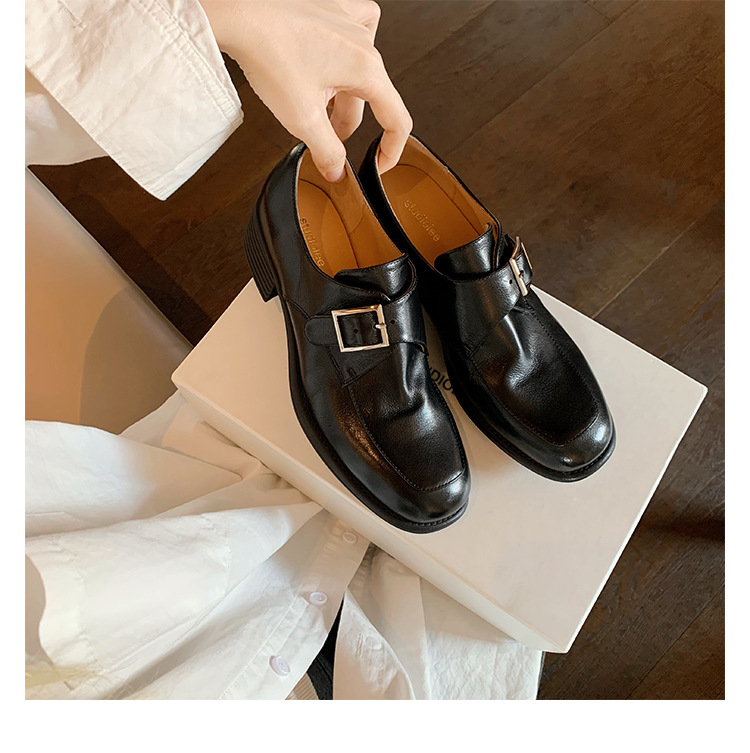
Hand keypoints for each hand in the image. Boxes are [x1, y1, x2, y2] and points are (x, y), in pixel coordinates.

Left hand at [199, 0, 411, 181]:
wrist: (241, 17)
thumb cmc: (270, 55)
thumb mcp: (302, 118)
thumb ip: (327, 151)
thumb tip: (337, 171)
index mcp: (367, 69)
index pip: (397, 120)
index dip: (390, 151)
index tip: (377, 166)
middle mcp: (364, 44)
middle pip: (369, 101)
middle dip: (347, 127)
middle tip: (322, 142)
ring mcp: (349, 24)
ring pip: (358, 75)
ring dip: (341, 98)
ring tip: (313, 106)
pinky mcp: (332, 12)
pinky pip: (357, 33)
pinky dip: (349, 54)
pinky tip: (335, 62)